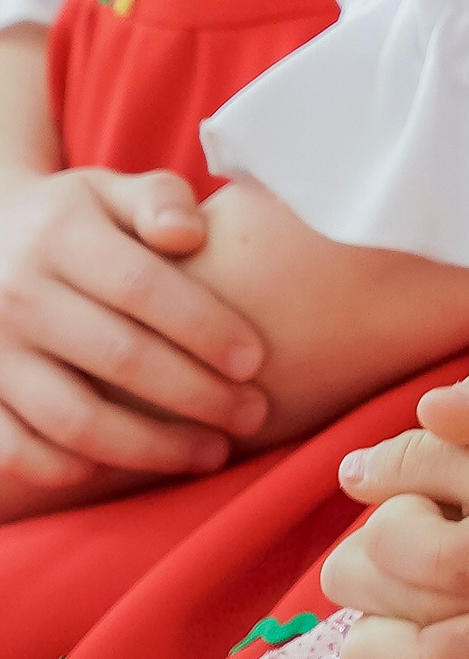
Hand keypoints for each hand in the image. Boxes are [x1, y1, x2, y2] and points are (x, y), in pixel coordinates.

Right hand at [0, 167, 266, 502]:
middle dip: (196, 395)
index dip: (204, 327)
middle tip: (253, 414)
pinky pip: (17, 450)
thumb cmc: (75, 220)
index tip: (255, 360)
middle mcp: (19, 296)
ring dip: (150, 447)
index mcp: (61, 236)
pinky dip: (70, 468)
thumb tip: (191, 234)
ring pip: (74, 419)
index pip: (142, 287)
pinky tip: (126, 468)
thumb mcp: (111, 190)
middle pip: (119, 358)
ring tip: (211, 453)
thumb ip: (159, 199)